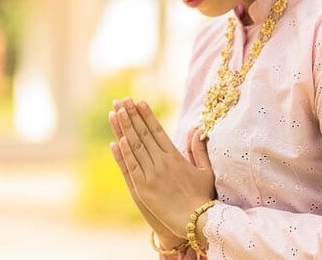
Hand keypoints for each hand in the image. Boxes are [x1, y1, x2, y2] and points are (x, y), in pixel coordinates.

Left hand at [111, 98, 215, 238]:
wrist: (196, 221)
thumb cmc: (202, 197)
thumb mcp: (205, 171)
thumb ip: (198, 149)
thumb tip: (196, 128)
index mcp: (175, 156)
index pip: (157, 130)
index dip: (147, 115)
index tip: (139, 102)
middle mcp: (162, 162)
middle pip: (143, 134)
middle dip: (131, 115)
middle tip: (122, 100)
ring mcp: (151, 174)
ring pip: (134, 147)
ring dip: (123, 128)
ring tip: (115, 112)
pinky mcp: (143, 188)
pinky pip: (131, 167)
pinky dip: (124, 153)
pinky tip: (117, 139)